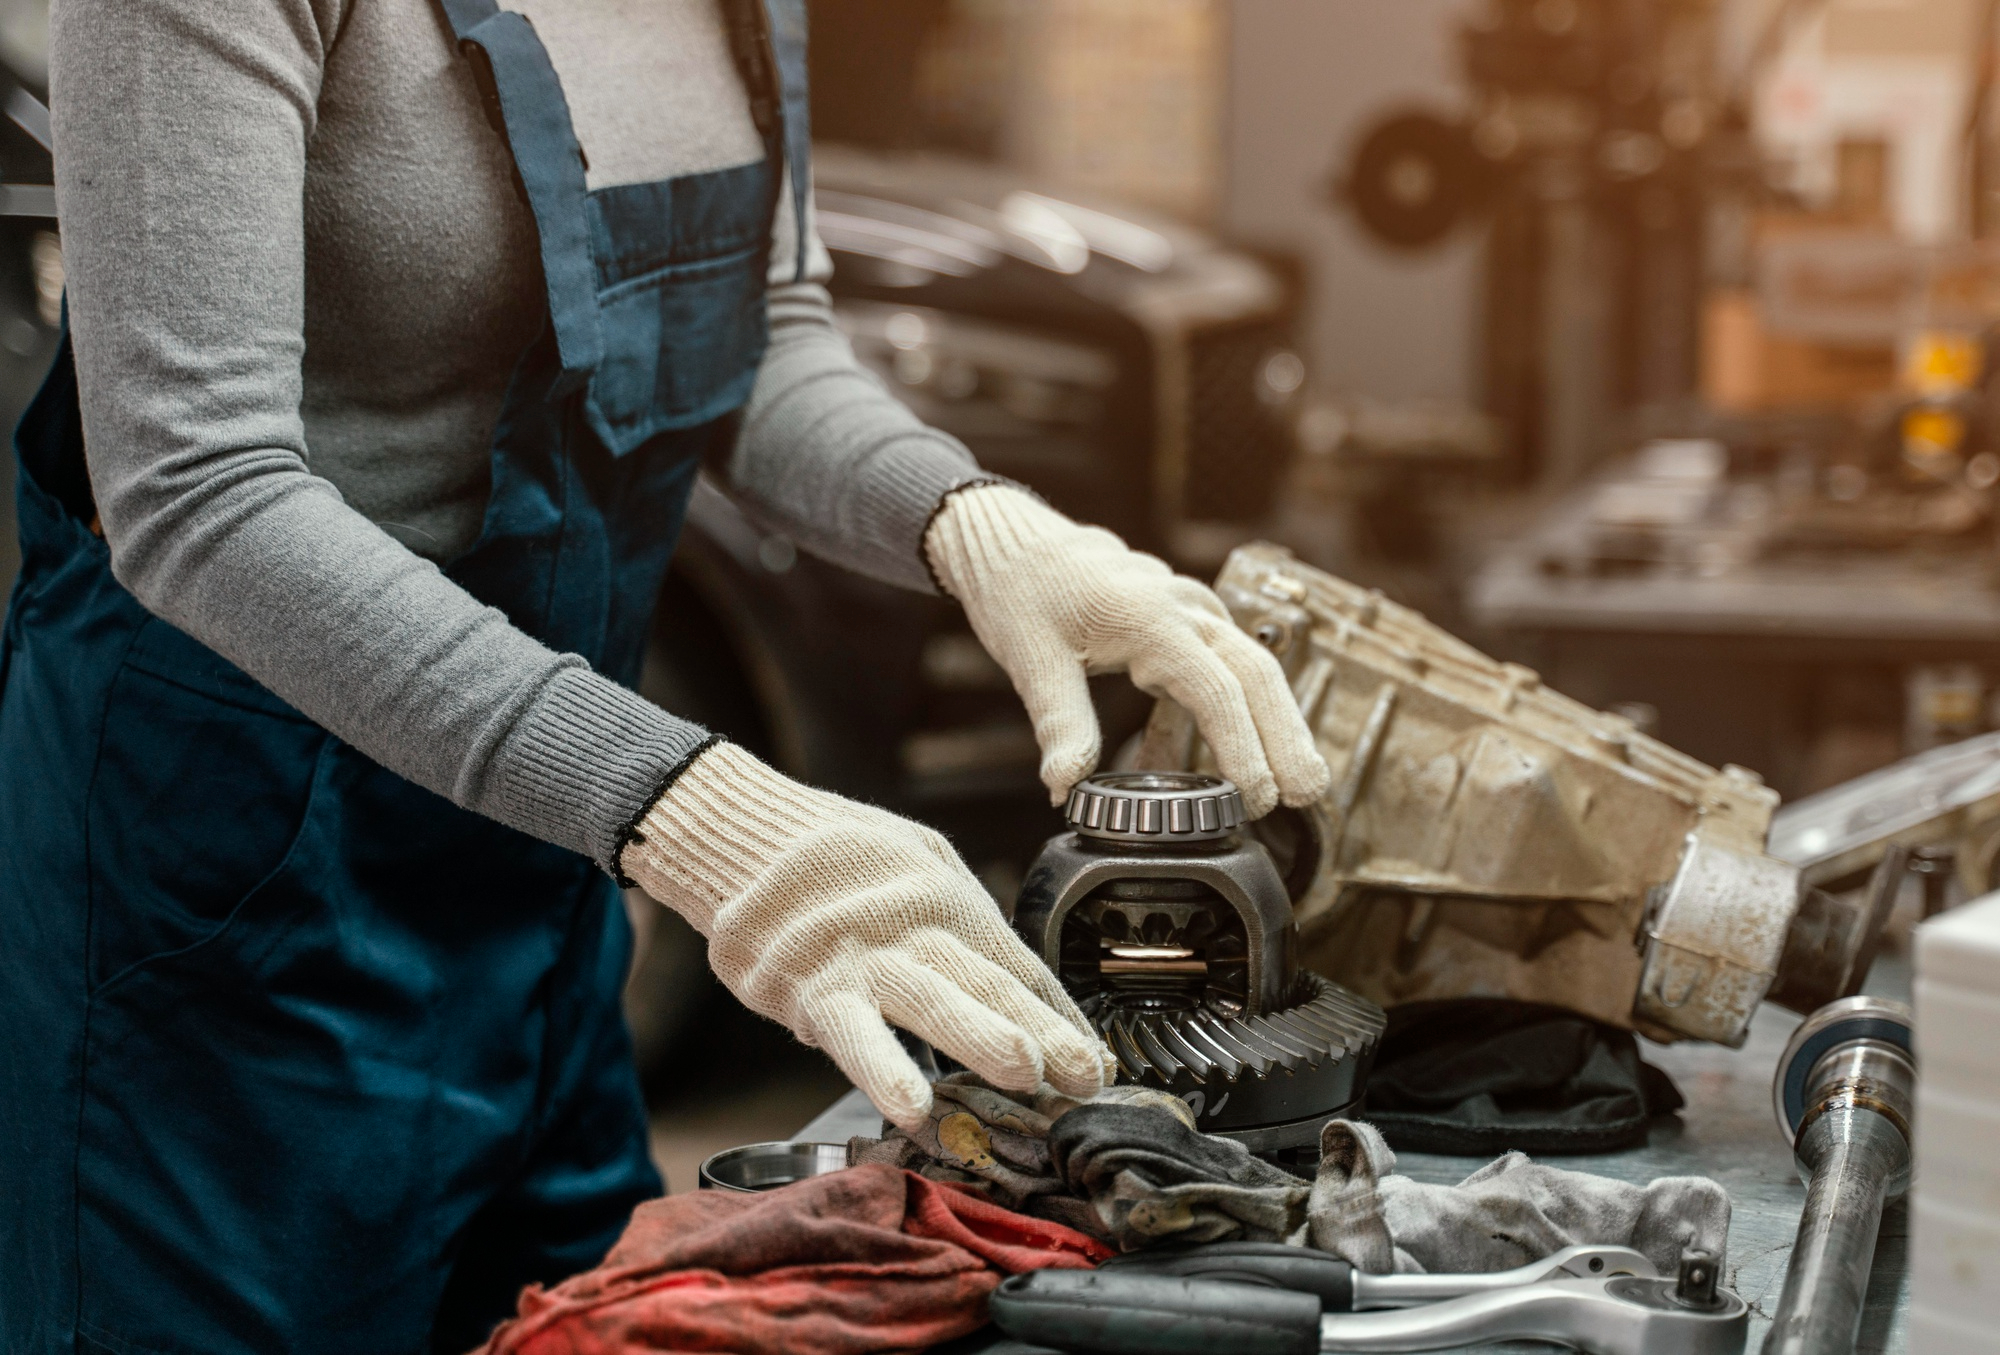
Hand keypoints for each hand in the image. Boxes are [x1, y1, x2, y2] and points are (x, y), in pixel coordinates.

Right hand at [620, 742, 1107, 1130]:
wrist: (744, 839)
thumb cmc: (838, 859)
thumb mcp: (917, 866)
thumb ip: (965, 930)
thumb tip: (1027, 997)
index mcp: (946, 899)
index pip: (1016, 967)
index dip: (1061, 1018)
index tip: (1096, 1064)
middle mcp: (913, 927)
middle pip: (988, 983)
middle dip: (1042, 1030)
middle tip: (1084, 1072)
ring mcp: (863, 960)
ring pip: (930, 1002)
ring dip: (980, 1038)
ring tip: (1022, 1071)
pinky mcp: (811, 990)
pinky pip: (853, 1035)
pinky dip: (884, 1070)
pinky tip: (910, 1106)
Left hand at [925, 484, 1329, 815]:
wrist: (1020, 546)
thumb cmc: (1022, 593)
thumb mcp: (1030, 660)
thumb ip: (1059, 723)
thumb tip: (1065, 787)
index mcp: (1149, 616)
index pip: (1216, 688)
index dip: (1241, 746)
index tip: (1256, 796)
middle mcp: (1185, 608)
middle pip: (1258, 674)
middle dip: (1286, 737)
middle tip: (1305, 794)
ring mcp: (1194, 611)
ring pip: (1255, 668)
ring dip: (1277, 725)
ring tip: (1296, 785)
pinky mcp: (1191, 624)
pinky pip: (1226, 670)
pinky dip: (1237, 716)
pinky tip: (1231, 764)